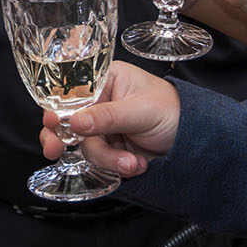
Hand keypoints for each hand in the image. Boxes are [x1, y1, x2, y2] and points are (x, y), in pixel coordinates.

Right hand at [36, 63, 179, 176]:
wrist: (196, 141)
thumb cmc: (174, 111)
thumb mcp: (141, 110)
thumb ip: (107, 116)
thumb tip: (74, 122)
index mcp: (106, 79)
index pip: (72, 91)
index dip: (57, 107)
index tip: (51, 122)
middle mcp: (100, 102)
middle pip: (70, 121)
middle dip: (68, 140)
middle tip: (54, 151)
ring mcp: (103, 127)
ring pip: (84, 146)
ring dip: (107, 158)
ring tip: (132, 163)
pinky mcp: (110, 148)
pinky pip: (96, 160)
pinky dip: (113, 167)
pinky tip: (134, 166)